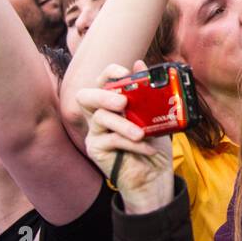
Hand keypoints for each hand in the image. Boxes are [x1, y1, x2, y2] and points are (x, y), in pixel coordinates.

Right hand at [76, 61, 173, 213]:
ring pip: (99, 118)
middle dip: (103, 95)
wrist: (155, 176)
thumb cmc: (154, 144)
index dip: (110, 73)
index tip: (127, 73)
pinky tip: (147, 147)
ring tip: (142, 133)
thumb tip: (140, 64)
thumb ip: (147, 92)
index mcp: (112, 102)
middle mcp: (99, 114)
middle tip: (123, 103)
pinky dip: (131, 143)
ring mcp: (95, 132)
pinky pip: (109, 140)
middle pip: (86, 96)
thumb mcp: (155, 116)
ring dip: (123, 125)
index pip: (102, 80)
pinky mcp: (96, 149)